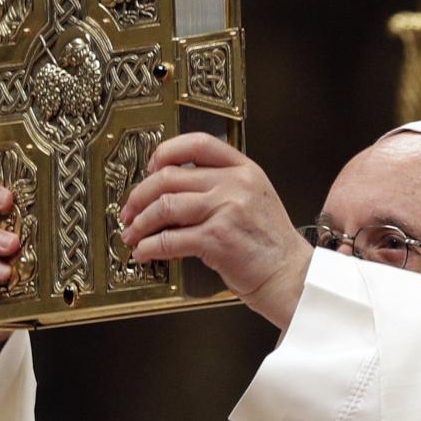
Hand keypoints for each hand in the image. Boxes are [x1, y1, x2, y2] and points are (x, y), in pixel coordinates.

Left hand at [120, 133, 312, 329]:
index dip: (166, 152)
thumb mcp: (254, 200)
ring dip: (140, 223)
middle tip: (129, 210)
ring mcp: (226, 209)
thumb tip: (172, 192)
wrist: (291, 276)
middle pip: (170, 176)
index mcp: (244, 169)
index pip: (198, 144)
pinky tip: (145, 252)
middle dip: (140, 195)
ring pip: (165, 206)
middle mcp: (235, 184)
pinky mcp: (216, 238)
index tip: (150, 167)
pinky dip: (150, 247)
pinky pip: (169, 239)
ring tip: (133, 234)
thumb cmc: (271, 245)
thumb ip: (221, 187)